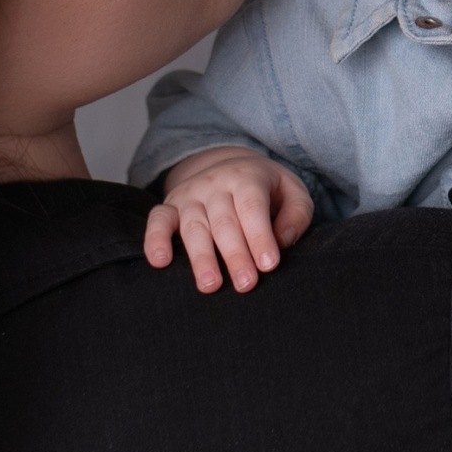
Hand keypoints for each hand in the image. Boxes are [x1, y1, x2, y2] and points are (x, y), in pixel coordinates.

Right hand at [144, 147, 313, 292]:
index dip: (260, 236)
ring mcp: (190, 195)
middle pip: (224, 222)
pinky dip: (154, 239)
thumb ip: (297, 214)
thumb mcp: (292, 191)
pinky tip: (159, 261)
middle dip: (235, 255)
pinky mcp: (170, 206)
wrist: (228, 165)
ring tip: (210, 285)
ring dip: (201, 257)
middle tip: (246, 284)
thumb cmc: (266, 189)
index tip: (269, 265)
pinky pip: (157, 220)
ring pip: (193, 226)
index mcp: (247, 178)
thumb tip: (282, 240)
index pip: (252, 207)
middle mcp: (215, 184)